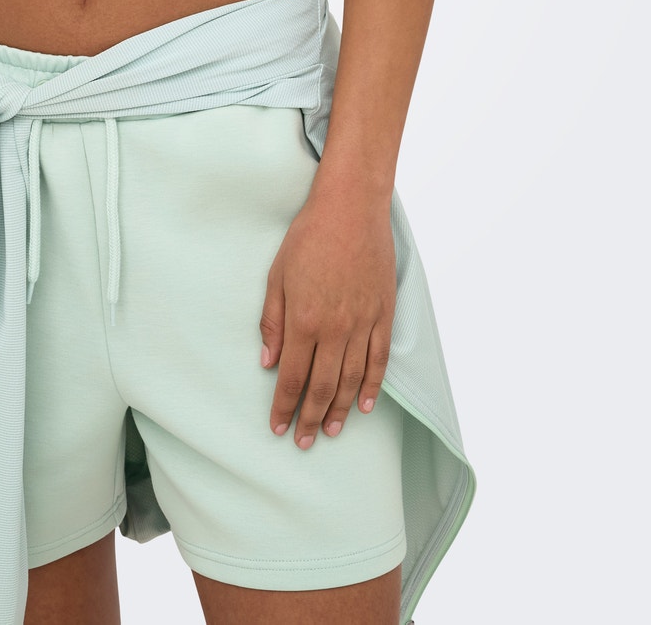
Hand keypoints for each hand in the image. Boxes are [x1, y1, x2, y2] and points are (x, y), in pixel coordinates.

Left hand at [258, 178, 394, 447]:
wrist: (351, 208)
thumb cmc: (308, 237)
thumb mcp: (276, 275)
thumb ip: (272, 322)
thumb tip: (267, 362)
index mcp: (303, 320)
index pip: (291, 377)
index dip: (284, 407)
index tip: (278, 428)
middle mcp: (334, 329)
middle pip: (321, 386)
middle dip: (310, 418)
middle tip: (304, 442)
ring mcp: (363, 323)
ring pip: (351, 380)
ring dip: (338, 410)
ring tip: (329, 431)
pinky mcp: (383, 314)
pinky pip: (378, 360)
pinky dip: (371, 387)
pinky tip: (363, 405)